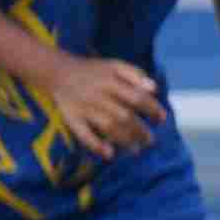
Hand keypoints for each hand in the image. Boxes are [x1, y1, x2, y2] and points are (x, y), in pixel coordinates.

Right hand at [43, 53, 167, 158]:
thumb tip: (154, 89)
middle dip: (140, 130)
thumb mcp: (115, 65)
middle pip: (124, 116)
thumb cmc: (92, 71)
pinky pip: (83, 134)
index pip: (136, 97)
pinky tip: (109, 154)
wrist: (57, 71)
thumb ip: (135, 74)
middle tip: (150, 141)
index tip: (161, 119)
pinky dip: (96, 145)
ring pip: (108, 127)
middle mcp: (98, 96)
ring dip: (124, 140)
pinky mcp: (71, 118)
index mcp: (111, 82)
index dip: (152, 109)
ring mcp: (85, 108)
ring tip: (136, 150)